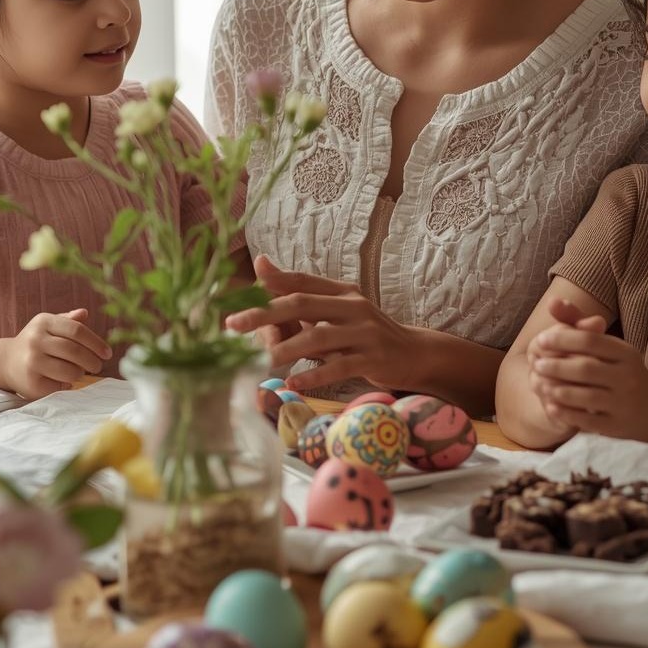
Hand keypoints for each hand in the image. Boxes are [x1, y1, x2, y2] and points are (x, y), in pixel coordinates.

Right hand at [0, 309, 109, 398]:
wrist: (5, 362)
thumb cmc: (36, 341)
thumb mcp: (49, 325)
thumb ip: (68, 320)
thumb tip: (84, 313)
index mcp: (43, 321)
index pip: (77, 330)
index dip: (96, 343)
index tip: (107, 353)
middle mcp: (35, 340)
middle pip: (75, 351)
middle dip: (92, 361)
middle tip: (98, 366)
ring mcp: (32, 362)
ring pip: (70, 370)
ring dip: (80, 373)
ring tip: (79, 372)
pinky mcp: (31, 382)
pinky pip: (60, 385)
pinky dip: (67, 384)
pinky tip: (63, 380)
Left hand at [225, 256, 415, 392]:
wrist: (414, 353)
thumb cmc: (365, 334)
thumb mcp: (337, 311)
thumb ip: (301, 293)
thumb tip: (261, 264)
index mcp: (341, 291)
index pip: (300, 283)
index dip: (266, 289)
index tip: (235, 303)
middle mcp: (353, 305)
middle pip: (302, 304)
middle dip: (264, 314)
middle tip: (233, 327)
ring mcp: (365, 332)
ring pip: (319, 337)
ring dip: (286, 350)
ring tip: (259, 362)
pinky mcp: (374, 358)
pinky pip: (340, 366)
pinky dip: (314, 375)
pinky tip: (293, 383)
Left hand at [526, 297, 647, 442]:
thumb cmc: (624, 373)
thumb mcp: (610, 347)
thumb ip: (580, 323)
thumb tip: (552, 302)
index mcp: (626, 353)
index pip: (590, 340)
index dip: (562, 339)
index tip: (540, 340)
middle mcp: (628, 377)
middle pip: (586, 368)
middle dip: (556, 365)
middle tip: (536, 364)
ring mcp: (624, 403)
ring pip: (586, 395)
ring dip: (558, 389)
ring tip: (539, 383)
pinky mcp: (617, 426)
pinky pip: (588, 420)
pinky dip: (566, 413)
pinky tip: (550, 406)